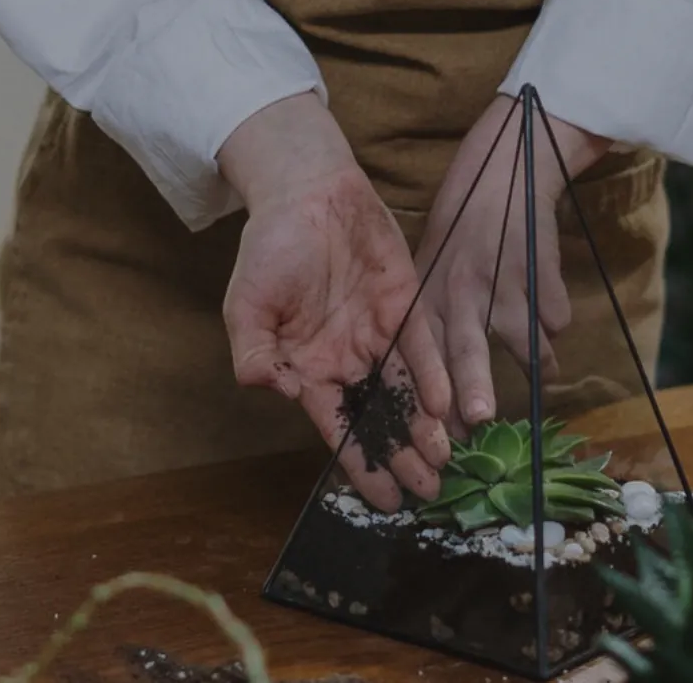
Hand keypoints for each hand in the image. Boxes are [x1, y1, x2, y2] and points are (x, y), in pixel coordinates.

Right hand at [220, 94, 452, 510]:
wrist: (306, 191)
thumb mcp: (246, 304)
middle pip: (381, 419)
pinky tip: (447, 407)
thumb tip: (266, 389)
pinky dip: (435, 377)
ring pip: (409, 393)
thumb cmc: (270, 248)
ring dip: (426, 429)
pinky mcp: (406, 306)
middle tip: (429, 493)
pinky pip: (424, 349)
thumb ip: (253, 351)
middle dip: (403, 458)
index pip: (339, 428)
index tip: (384, 501)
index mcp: (308, 369)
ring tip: (445, 464)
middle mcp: (348, 361)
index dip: (362, 465)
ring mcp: (379, 335)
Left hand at [410, 96, 609, 427]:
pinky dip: (554, 319)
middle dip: (473, 388)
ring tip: (544, 375)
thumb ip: (436, 321)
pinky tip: (546, 304)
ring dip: (538, 362)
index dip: (434, 395)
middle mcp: (461, 289)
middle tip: (479, 420)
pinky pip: (555, 319)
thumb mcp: (432, 269)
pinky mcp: (540, 272)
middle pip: (466, 348)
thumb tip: (443, 394)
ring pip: (527, 341)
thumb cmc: (461, 229)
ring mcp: (503, 280)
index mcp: (429, 293)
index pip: (426, 353)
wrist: (505, 171)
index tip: (444, 434)